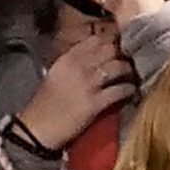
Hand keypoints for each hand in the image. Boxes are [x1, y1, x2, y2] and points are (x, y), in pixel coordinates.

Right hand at [19, 27, 134, 150]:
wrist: (37, 129)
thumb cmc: (44, 104)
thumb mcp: (55, 75)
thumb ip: (73, 63)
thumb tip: (93, 56)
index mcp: (66, 59)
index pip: (94, 40)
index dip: (108, 42)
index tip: (116, 46)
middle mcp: (77, 67)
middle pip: (109, 50)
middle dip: (121, 53)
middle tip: (128, 59)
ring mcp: (87, 84)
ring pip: (117, 67)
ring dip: (127, 69)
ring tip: (131, 73)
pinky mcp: (95, 103)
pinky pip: (119, 90)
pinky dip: (128, 89)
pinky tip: (131, 90)